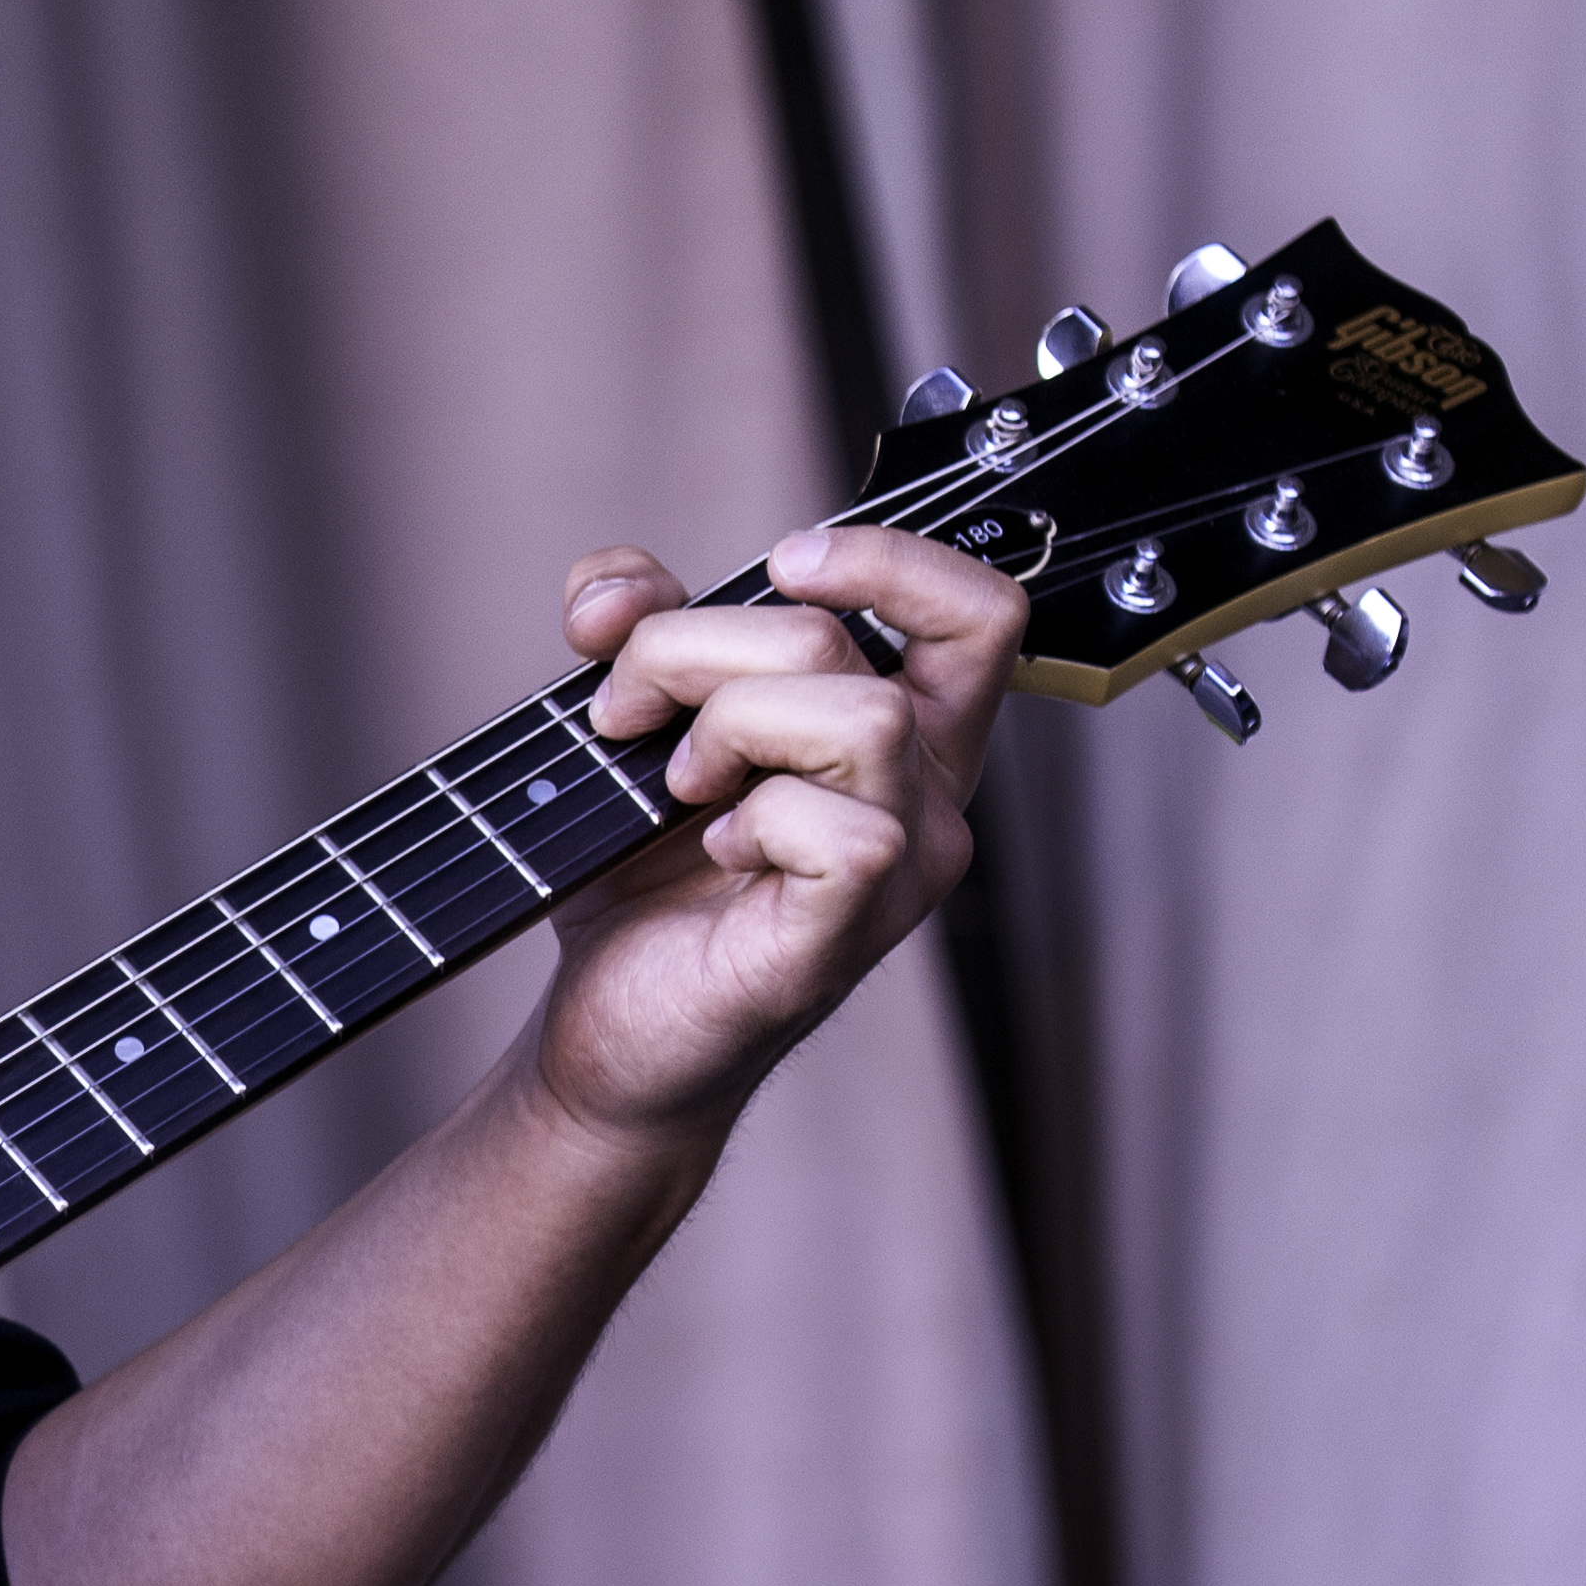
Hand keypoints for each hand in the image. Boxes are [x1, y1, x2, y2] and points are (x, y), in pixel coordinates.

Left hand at [520, 523, 1024, 1147]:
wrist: (607, 1026)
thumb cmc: (642, 881)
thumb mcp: (630, 718)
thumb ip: (634, 625)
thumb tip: (616, 596)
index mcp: (898, 731)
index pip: (979, 610)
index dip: (888, 558)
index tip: (779, 568)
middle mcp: (925, 796)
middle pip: (847, 641)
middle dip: (696, 646)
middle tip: (627, 711)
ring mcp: (902, 869)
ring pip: (862, 716)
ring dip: (727, 723)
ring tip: (676, 783)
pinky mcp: (850, 932)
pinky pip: (839, 828)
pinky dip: (753, 820)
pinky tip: (717, 852)